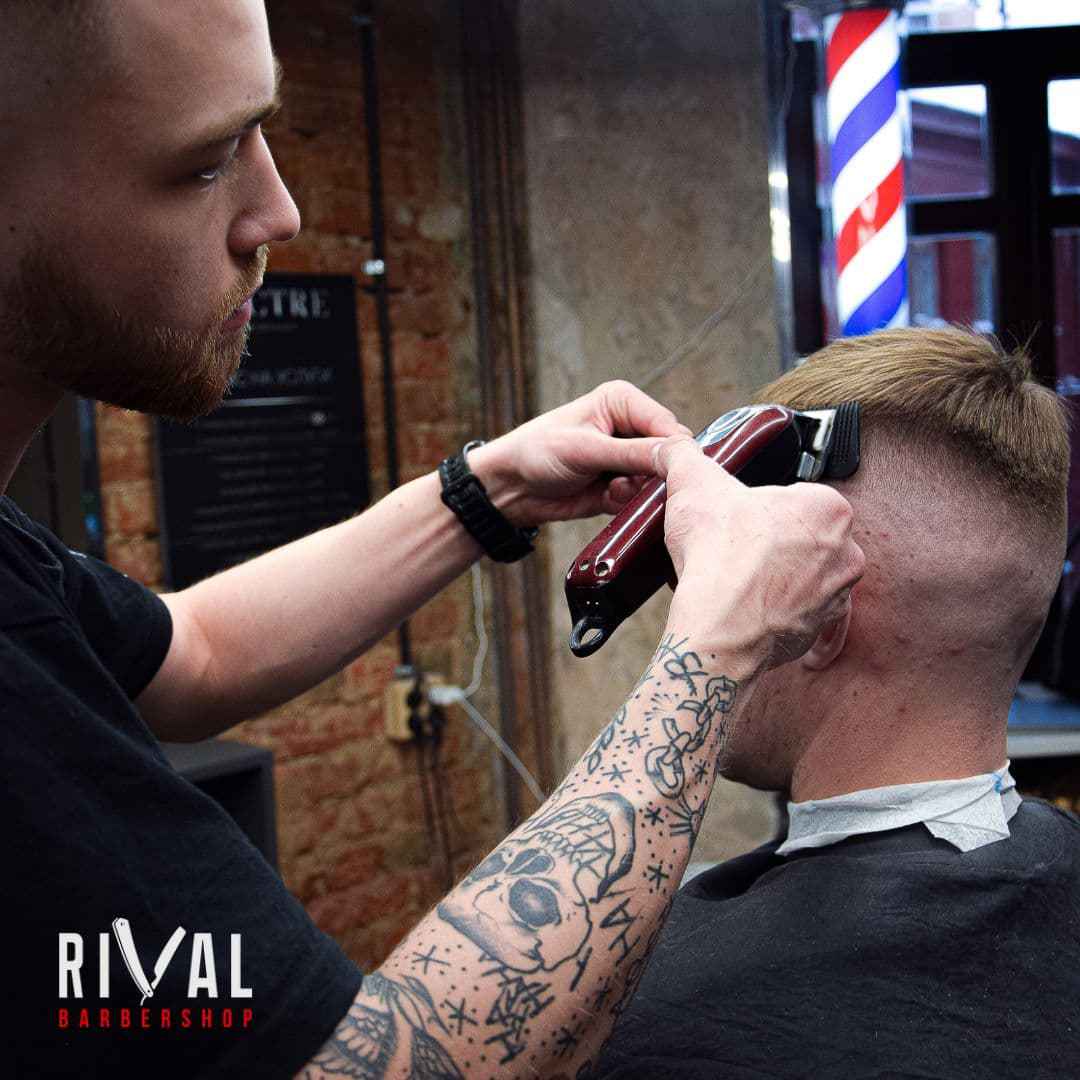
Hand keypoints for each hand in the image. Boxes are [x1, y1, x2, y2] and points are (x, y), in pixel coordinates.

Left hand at [468, 381, 689, 524]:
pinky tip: (605, 497)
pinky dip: (628, 502)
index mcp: (622, 402)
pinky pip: (642, 497)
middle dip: (655, 473)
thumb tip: (676, 455)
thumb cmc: (537, 452)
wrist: (511, 487)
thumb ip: (632, 453)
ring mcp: (626, 458)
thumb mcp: (586, 449)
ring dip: (640, 490)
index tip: (674, 471)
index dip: (674, 449)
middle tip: (632, 482)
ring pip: (658, 479)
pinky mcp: (621, 485)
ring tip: (612, 488)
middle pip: (668, 452)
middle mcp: (629, 427)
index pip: (666, 424)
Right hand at [653, 435, 863, 674]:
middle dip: (771, 542)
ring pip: (804, 574)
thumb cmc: (717, 556)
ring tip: (738, 580)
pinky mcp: (822, 627)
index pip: (792, 496)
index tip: (736, 519)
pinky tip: (755, 610)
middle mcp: (846, 550)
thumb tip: (670, 445)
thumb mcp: (694, 486)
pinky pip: (805, 616)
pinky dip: (783, 614)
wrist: (721, 629)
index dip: (757, 507)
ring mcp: (838, 593)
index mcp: (828, 507)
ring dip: (777, 577)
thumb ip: (684, 456)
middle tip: (733, 549)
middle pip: (800, 536)